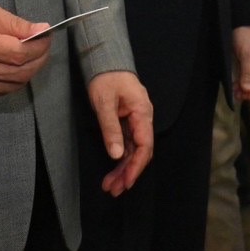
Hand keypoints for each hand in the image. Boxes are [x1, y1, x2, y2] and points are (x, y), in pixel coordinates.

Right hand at [0, 0, 50, 101]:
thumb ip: (14, 23)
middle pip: (21, 72)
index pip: (21, 53)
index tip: (46, 35)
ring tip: (29, 55)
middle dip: (39, 59)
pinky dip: (11, 81)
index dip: (40, 46)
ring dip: (27, 71)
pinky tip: (11, 67)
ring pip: (13, 85)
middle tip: (43, 46)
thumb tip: (41, 31)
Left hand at [86, 70, 152, 195]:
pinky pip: (127, 144)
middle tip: (114, 190)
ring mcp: (135, 121)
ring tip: (110, 186)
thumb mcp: (104, 102)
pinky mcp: (127, 122)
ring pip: (133, 151)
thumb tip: (116, 155)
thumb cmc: (106, 78)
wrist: (105, 60)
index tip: (126, 181)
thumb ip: (111, 128)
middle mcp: (142, 118)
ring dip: (123, 169)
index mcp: (142, 112)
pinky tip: (113, 171)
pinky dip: (120, 158)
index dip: (136, 166)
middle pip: (140, 152)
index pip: (145, 145)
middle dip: (128, 172)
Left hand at [232, 26, 249, 102]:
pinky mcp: (247, 64)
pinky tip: (234, 86)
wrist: (240, 21)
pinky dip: (241, 84)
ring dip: (245, 90)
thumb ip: (248, 73)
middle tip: (238, 95)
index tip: (249, 96)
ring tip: (235, 92)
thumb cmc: (247, 36)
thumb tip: (248, 91)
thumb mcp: (248, 54)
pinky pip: (246, 78)